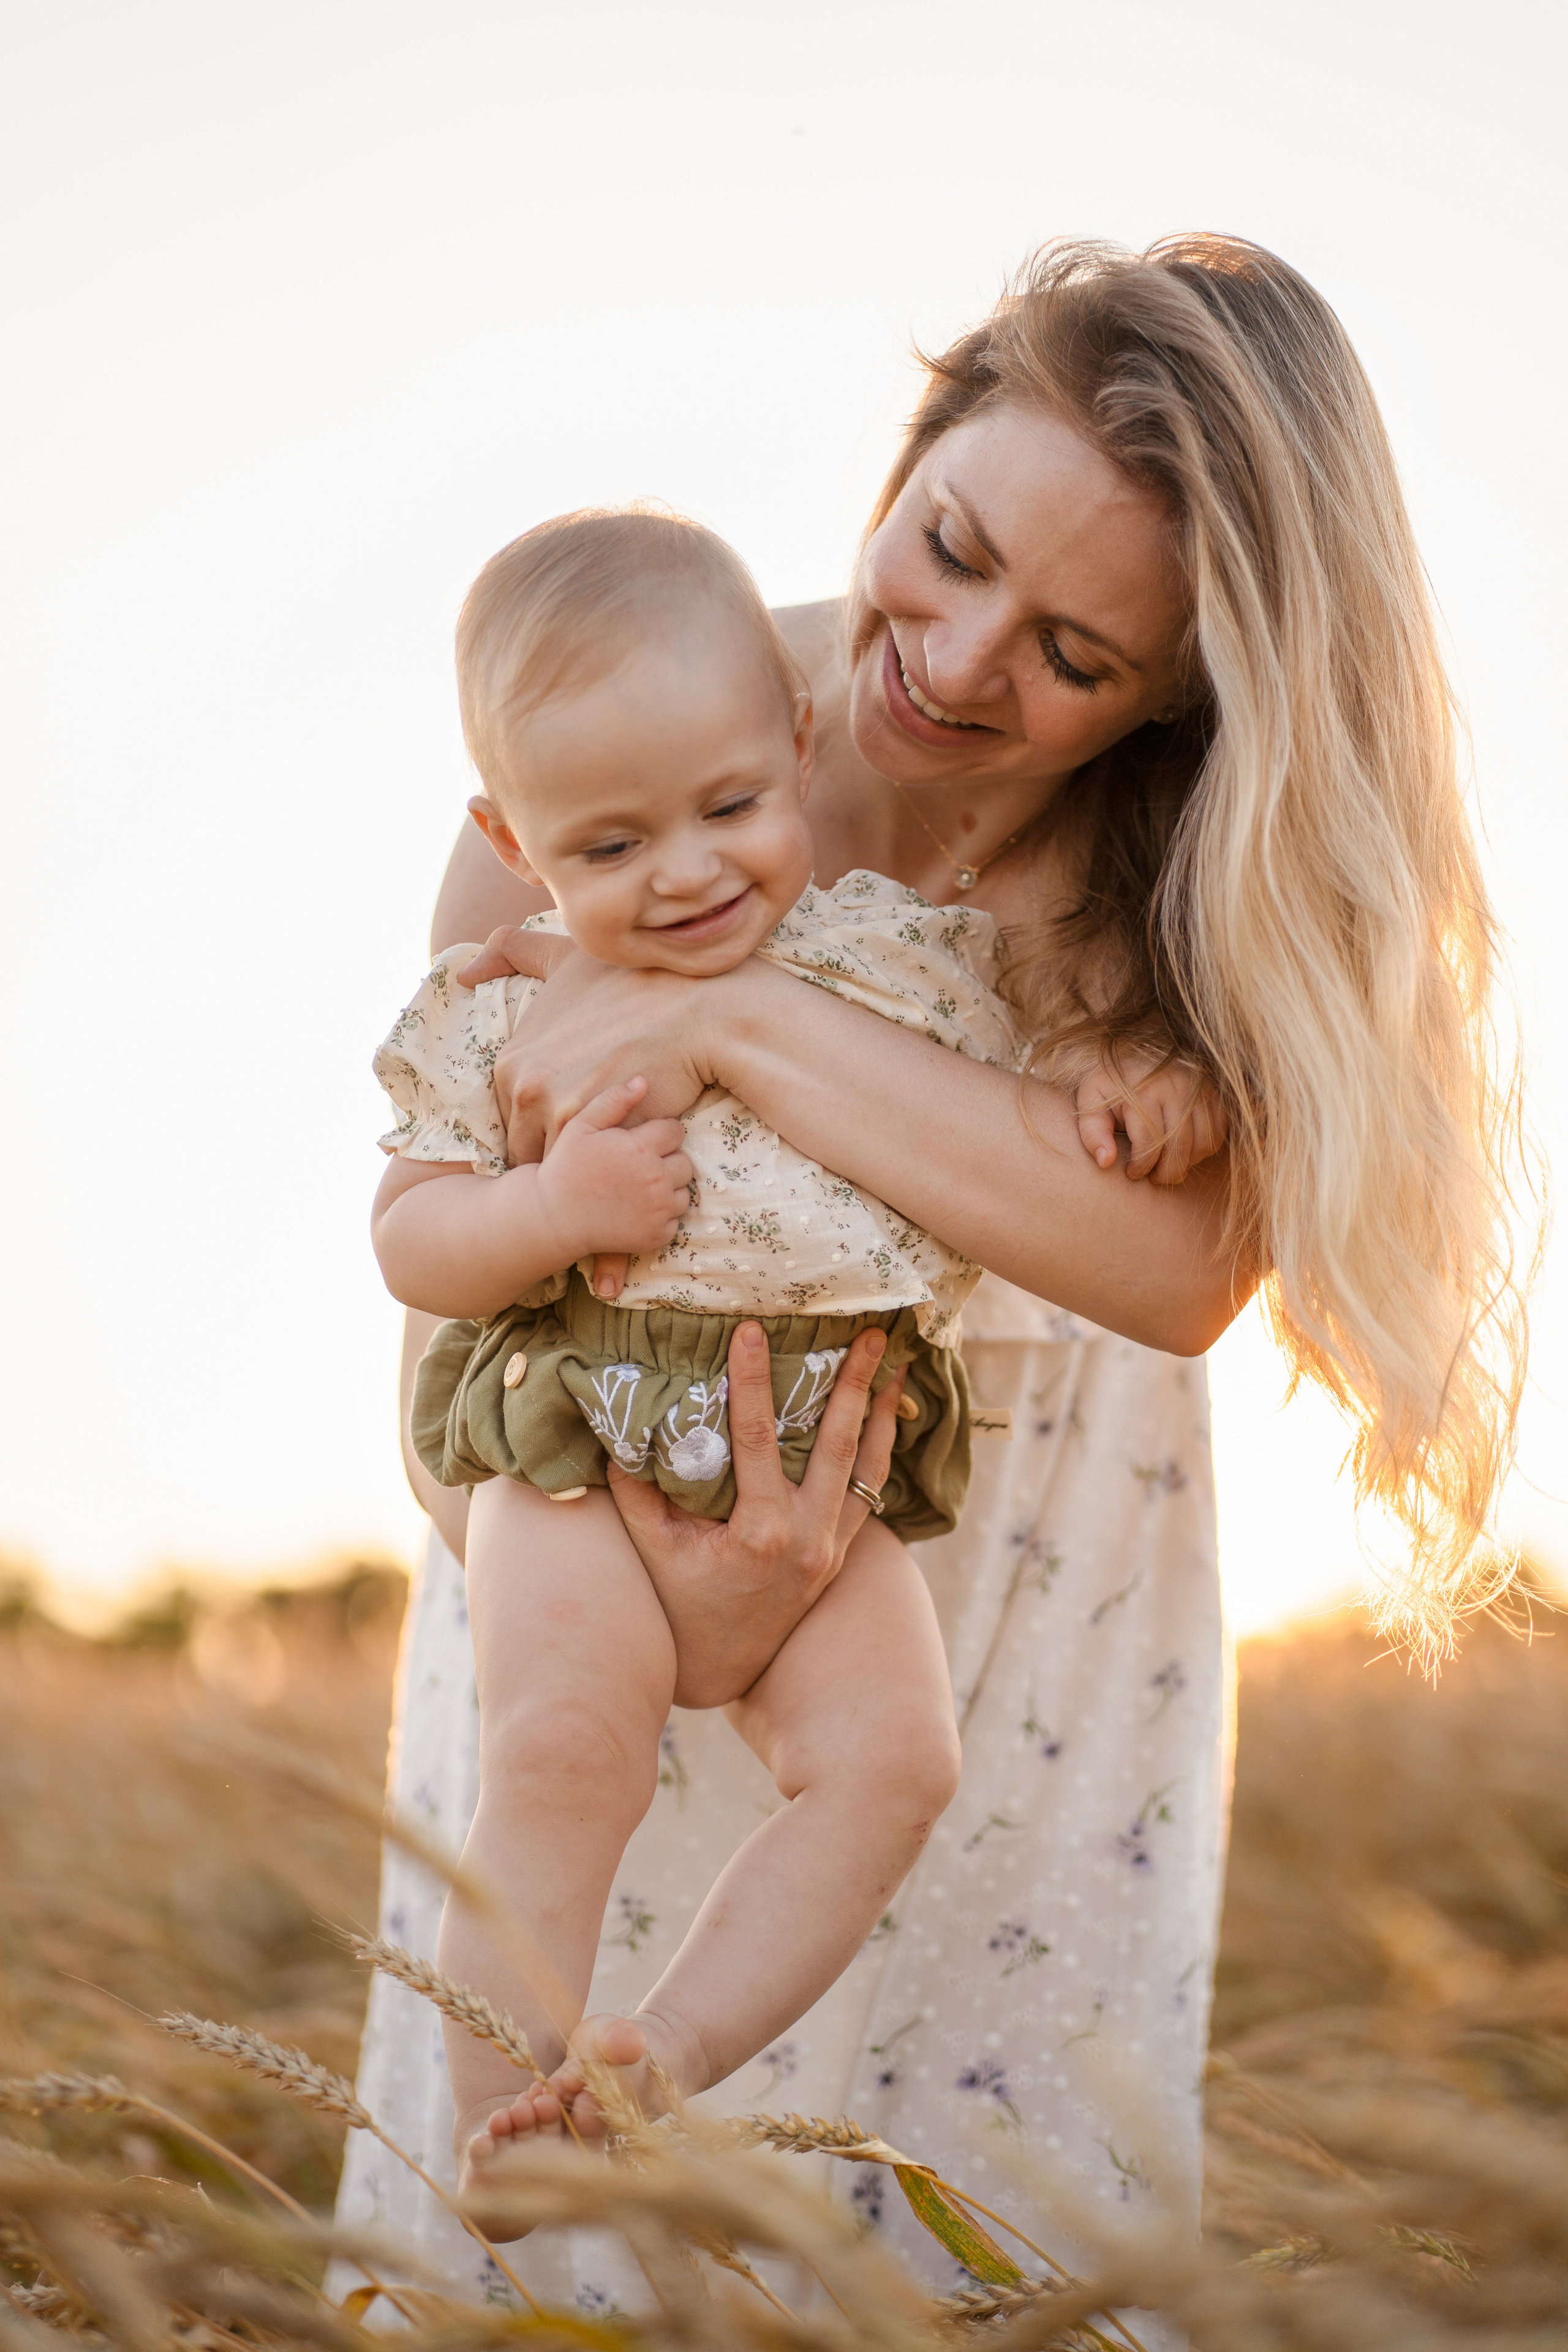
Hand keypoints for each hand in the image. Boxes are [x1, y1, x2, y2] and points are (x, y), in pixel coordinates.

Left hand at [456, 926, 718, 1166]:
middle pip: (529, 1148)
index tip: (567, 1122)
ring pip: (558, 1168)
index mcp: (511, 1063)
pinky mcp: (601, 1141)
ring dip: (577, 1174)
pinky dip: (603, 1185)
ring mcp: (562, 1118)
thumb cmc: (636, 983)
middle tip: (587, 1155)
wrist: (699, 1012)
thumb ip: (513, 952)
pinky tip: (619, 1182)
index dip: (539, 1126)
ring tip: (603, 1174)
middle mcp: (527, 1091)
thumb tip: (465, 974)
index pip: (510, 1119)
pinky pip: (591, 1180)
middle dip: (553, 1153)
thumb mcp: (566, 958)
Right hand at [536, 1077, 692, 1275]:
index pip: (675, 1131)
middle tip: (639, 1166)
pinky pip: (675, 1219)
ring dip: (667, 1188)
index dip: (659, 1134)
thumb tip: (643, 1081)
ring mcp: (658, 1209)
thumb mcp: (581, 1126)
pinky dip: (661, 1215)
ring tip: (638, 1187)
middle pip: (684, 1161)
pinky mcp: (657, 1234)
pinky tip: (636, 1209)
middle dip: (666, 1160)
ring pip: (683, 1190)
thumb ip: (613, 1101)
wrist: (553, 1218)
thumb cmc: (565, 1168)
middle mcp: (655, 1178)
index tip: (641, 1141)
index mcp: (640, 1147)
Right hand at [607, 1322, 903, 1708]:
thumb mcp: (653, 1549)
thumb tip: (620, 1425)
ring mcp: (831, 1547)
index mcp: (762, 1532)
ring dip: (882, 1413)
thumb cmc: (680, 1605)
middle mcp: (809, 1537)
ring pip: (868, 1468)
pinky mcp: (840, 1553)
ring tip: (897, 1364)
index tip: (753, 1330)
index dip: (753, 1381)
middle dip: (855, 1384)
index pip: (757, 1438)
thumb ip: (637, 1489)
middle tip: (872, 1331)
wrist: (722, 1667)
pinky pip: (871, 1493)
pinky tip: (886, 1418)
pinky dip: (880, 1453)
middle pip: (839, 1445)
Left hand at [1076, 1050, 1228, 1185]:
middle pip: (1180, 1148)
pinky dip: (1205, 1148)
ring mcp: (1200, 1088)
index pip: (1149, 1145)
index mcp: (1144, 1091)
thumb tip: (1106, 1161)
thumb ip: (1092, 1133)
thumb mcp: (1091, 1102)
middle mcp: (1177, 1087)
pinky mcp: (1215, 1091)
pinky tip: (1185, 1149)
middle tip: (1154, 1177)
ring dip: (1187, 1163)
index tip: (1132, 1173)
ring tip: (1168, 1165)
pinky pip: (1219, 1132)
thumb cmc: (1110, 1084)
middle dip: (1166, 1173)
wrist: (1135, 1054)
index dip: (1140, 1168)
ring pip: (1203, 1143)